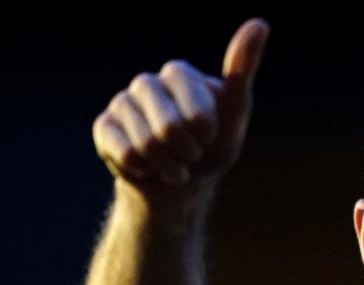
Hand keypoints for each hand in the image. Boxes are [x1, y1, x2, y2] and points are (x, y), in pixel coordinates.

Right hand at [93, 18, 269, 201]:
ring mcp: (122, 102)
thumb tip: (260, 23)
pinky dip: (144, 169)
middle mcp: (147, 82)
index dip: (206, 134)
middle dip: (187, 153)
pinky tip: (148, 166)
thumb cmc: (212, 144)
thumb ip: (243, 70)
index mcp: (179, 73)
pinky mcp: (104, 126)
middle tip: (191, 153)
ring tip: (173, 162)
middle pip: (169, 129)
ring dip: (168, 166)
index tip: (210, 135)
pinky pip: (125, 153)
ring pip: (145, 144)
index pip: (197, 113)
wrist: (181, 182)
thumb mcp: (235, 112)